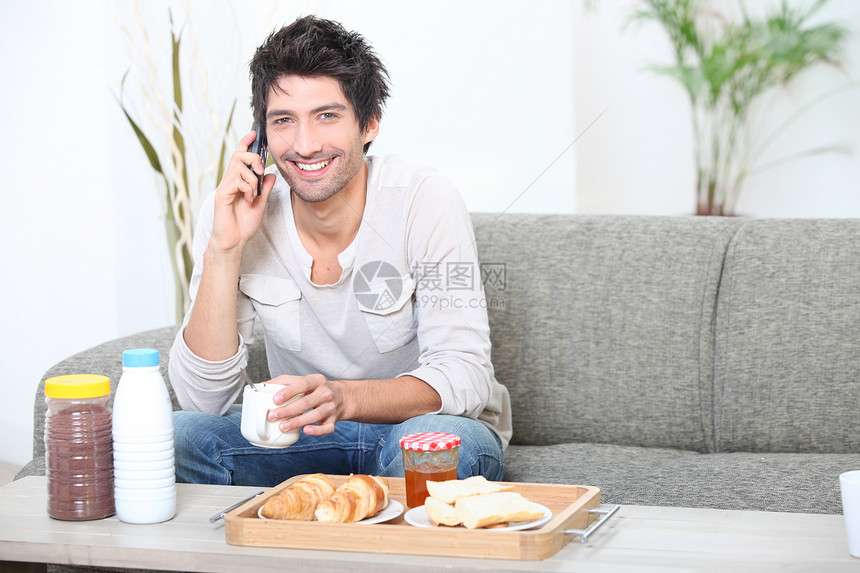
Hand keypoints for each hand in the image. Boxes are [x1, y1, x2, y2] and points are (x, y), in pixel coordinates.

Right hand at [209, 130, 275, 254]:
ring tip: (254, 194)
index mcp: (239, 181)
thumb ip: (265, 188)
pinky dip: (247, 188)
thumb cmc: (243, 224)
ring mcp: (225, 187)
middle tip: (261, 170)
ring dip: (252, 179)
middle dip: (253, 158)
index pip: (240, 157)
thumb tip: (272, 175)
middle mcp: (230, 181)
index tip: (254, 133)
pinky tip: (249, 199)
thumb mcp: (260, 203)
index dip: (246, 143)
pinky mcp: (222, 194)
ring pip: (239, 167)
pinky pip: (236, 181)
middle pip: (238, 156)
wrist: (234, 240)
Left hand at [268, 374, 343, 435]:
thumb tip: (262, 385)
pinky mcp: (333, 420)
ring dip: (297, 422)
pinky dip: (317, 430)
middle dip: (287, 410)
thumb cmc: (317, 389)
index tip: (275, 399)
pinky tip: (306, 431)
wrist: (342, 397)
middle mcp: (325, 393)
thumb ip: (285, 382)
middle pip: (306, 402)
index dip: (289, 391)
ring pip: (315, 415)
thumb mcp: (305, 381)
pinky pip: (327, 428)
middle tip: (272, 416)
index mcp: (317, 381)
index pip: (303, 384)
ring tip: (283, 426)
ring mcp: (331, 407)